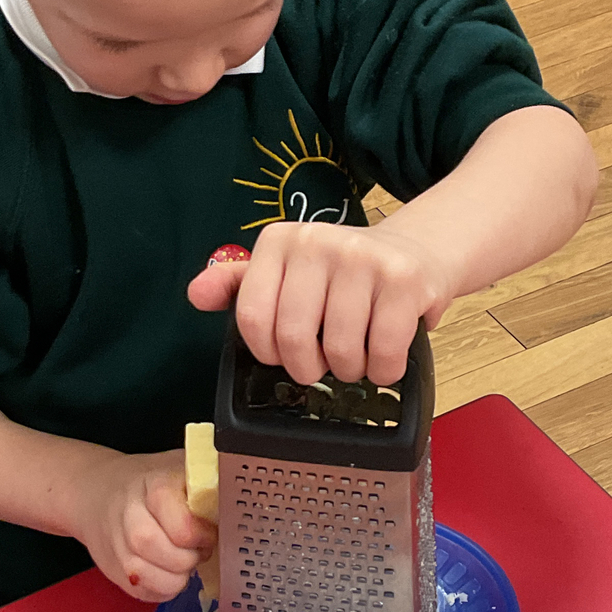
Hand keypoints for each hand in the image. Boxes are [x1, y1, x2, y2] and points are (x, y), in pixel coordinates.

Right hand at [70, 448, 214, 603]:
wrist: (98, 493)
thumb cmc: (151, 482)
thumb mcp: (181, 469)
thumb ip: (209, 485)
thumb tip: (241, 507)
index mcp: (154, 486)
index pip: (183, 526)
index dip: (203, 536)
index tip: (208, 532)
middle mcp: (130, 515)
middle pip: (164, 553)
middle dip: (189, 559)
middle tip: (197, 550)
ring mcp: (117, 545)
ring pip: (150, 577)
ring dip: (177, 578)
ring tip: (182, 562)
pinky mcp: (114, 570)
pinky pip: (144, 592)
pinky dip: (162, 589)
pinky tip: (167, 572)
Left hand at [187, 221, 450, 385]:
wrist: (416, 251)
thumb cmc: (342, 276)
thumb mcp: (286, 273)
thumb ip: (239, 286)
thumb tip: (196, 294)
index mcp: (279, 241)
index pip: (253, 317)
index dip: (268, 353)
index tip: (284, 355)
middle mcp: (317, 242)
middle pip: (294, 337)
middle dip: (309, 368)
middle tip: (323, 364)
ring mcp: (363, 258)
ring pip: (341, 349)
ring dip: (351, 370)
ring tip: (357, 356)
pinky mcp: (404, 279)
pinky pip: (385, 351)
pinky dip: (385, 370)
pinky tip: (385, 358)